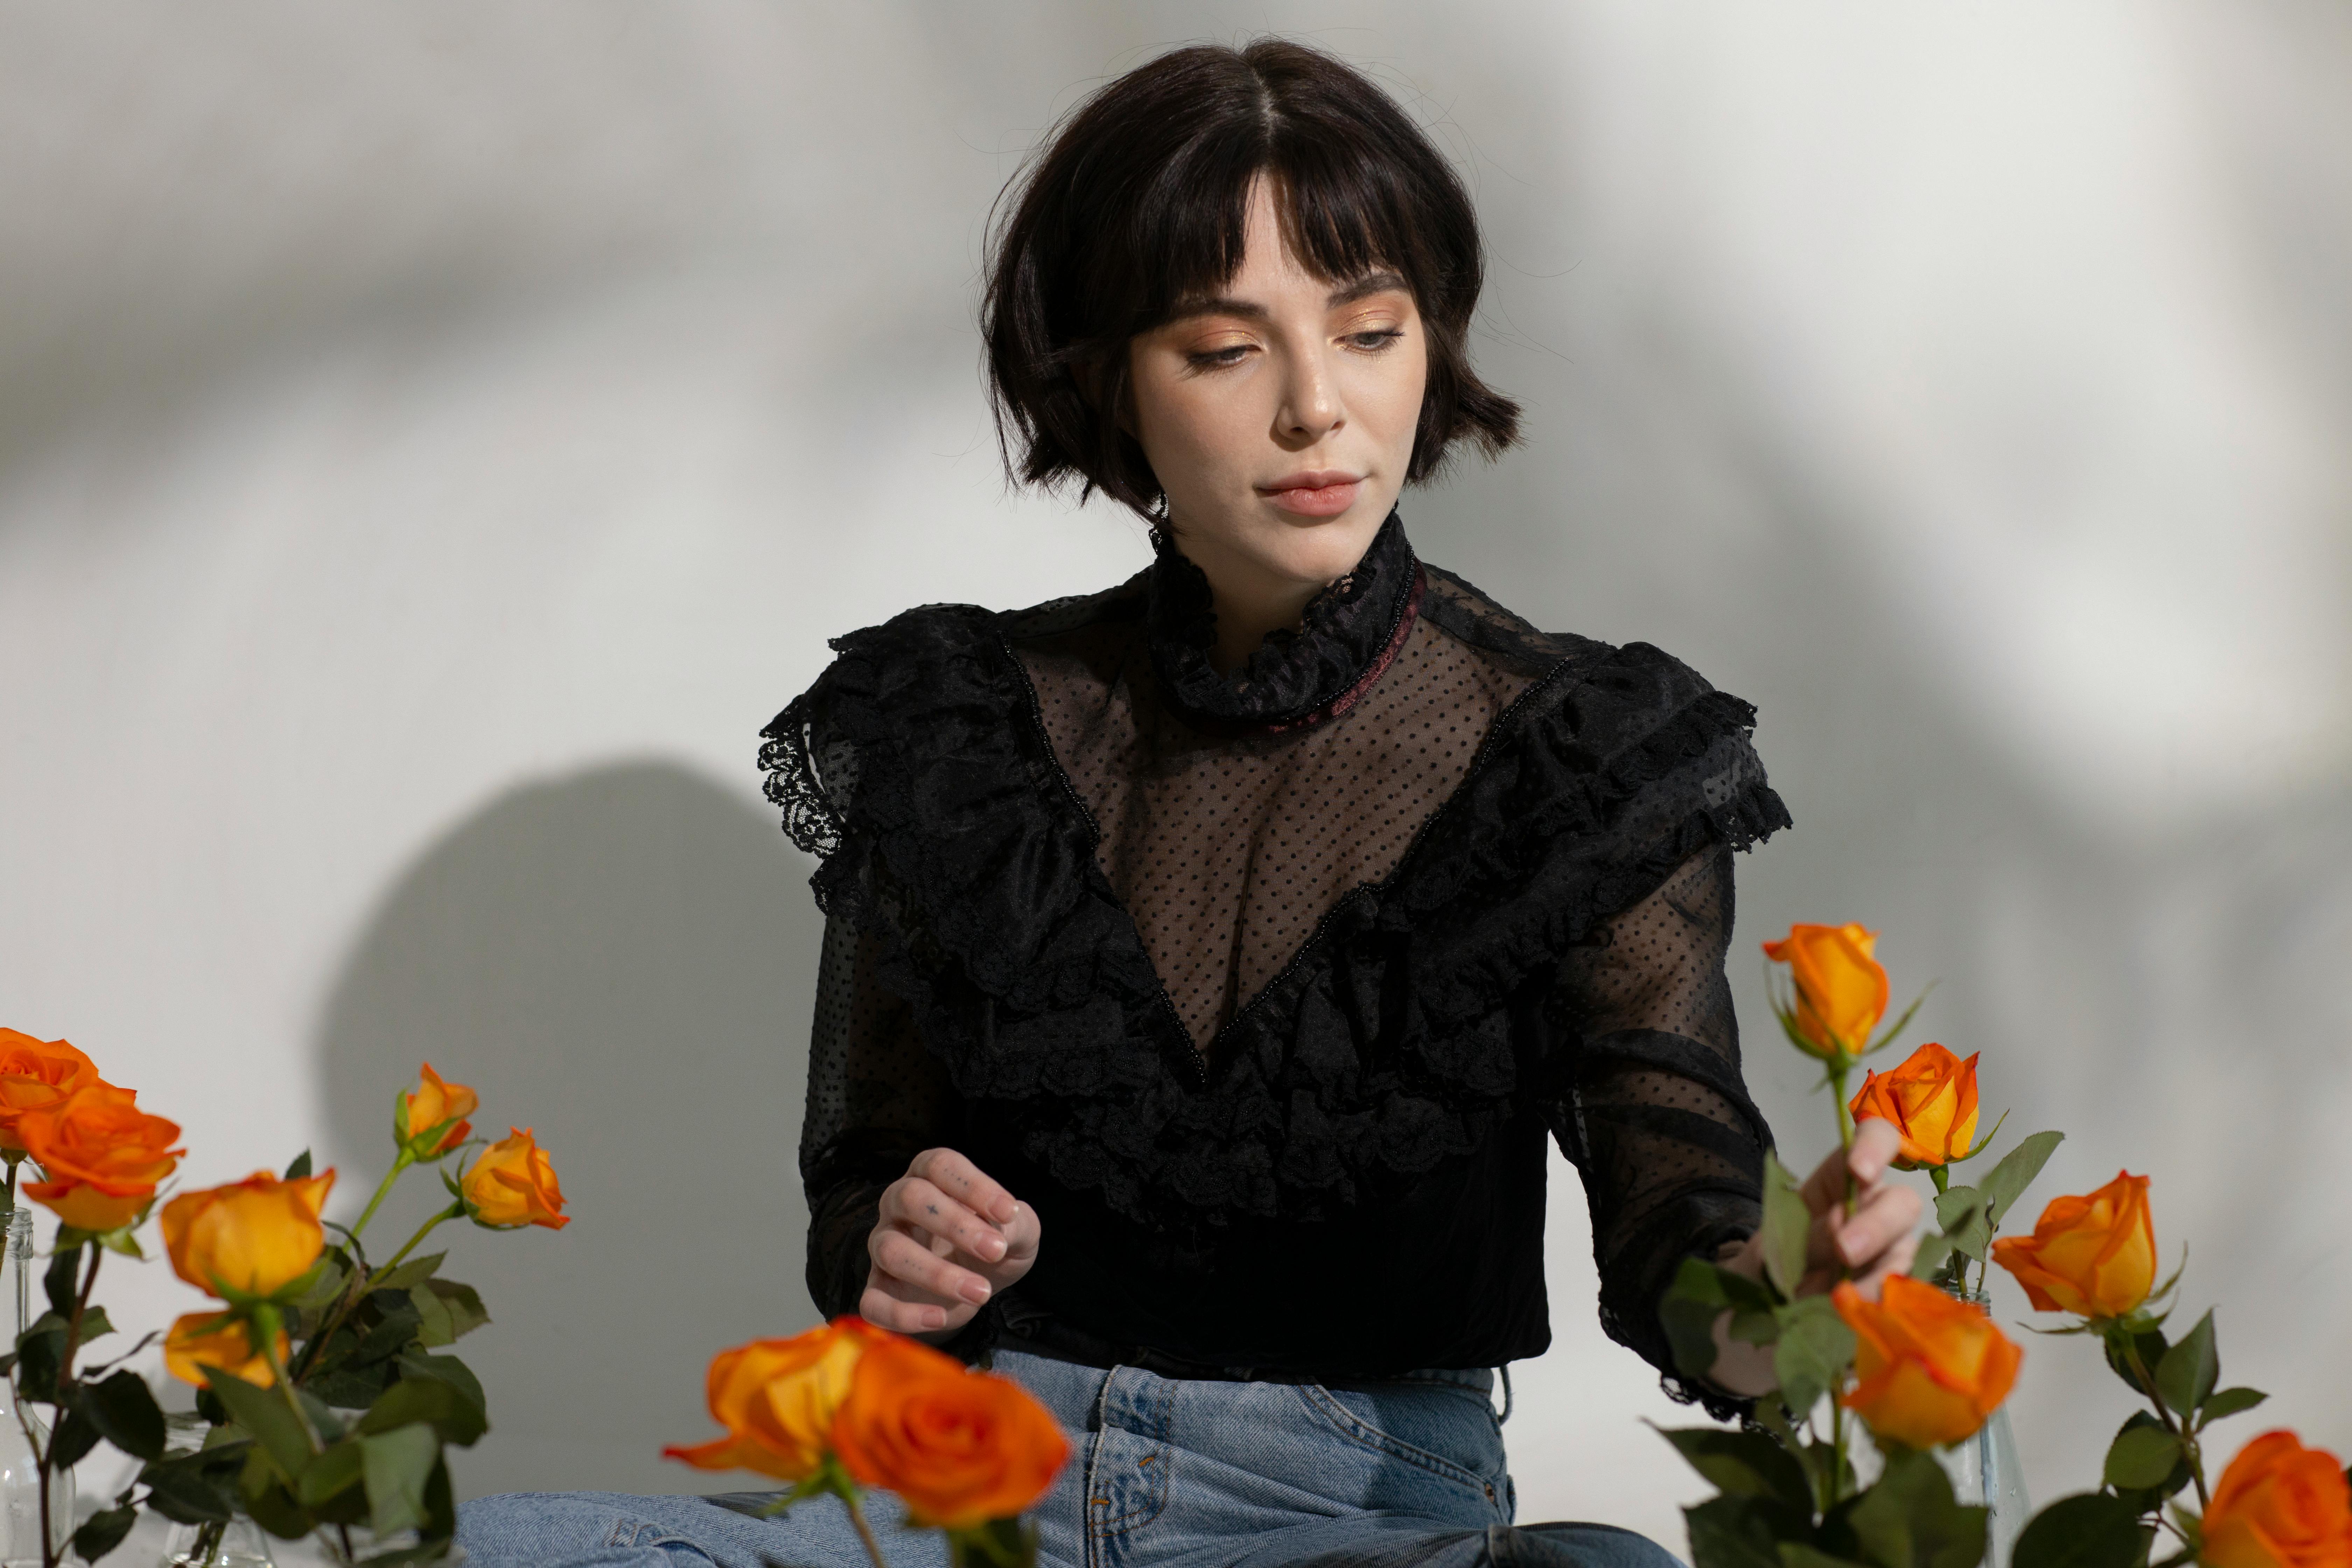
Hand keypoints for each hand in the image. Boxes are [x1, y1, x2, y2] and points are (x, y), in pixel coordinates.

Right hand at [861, 1148, 1040, 1338]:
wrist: (978, 1285)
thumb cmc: (993, 1242)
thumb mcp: (1017, 1229)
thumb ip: (1016, 1223)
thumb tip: (1002, 1229)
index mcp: (931, 1176)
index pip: (941, 1165)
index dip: (973, 1186)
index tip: (1009, 1212)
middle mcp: (898, 1204)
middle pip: (910, 1197)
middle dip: (954, 1224)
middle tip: (995, 1251)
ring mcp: (883, 1245)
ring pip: (891, 1251)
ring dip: (936, 1274)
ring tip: (981, 1292)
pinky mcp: (878, 1288)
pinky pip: (873, 1302)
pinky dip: (903, 1315)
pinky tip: (940, 1318)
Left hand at [1707, 1118, 1924, 1394]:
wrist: (1747, 1330)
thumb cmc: (1757, 1276)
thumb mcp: (1769, 1251)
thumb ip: (1803, 1239)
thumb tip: (1843, 1241)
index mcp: (1834, 1185)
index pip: (1872, 1141)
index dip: (1874, 1147)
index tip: (1858, 1170)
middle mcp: (1869, 1214)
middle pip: (1901, 1201)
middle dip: (1876, 1224)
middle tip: (1843, 1251)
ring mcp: (1884, 1256)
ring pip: (1908, 1248)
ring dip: (1881, 1270)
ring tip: (1844, 1296)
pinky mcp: (1890, 1296)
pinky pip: (1904, 1293)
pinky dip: (1883, 1303)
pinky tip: (1856, 1314)